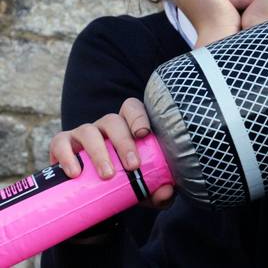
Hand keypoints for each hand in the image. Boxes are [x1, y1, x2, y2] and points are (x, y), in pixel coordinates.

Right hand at [48, 98, 174, 207]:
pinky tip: (75, 173)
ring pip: (89, 131)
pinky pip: (60, 143)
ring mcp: (82, 133)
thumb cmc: (123, 185)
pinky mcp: (62, 145)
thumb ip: (158, 191)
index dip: (138, 116)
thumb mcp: (143, 190)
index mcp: (127, 128)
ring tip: (107, 175)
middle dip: (124, 142)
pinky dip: (67, 157)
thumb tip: (166, 191)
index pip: (132, 109)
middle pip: (113, 121)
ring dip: (99, 153)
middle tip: (132, 166)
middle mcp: (105, 127)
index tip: (144, 134)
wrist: (91, 199)